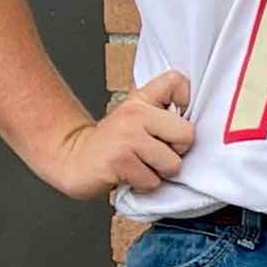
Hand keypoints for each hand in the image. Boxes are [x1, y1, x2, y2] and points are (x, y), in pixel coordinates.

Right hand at [48, 71, 193, 198]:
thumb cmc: (112, 143)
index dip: (185, 101)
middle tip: (155, 152)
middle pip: (187, 135)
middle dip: (176, 152)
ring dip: (159, 172)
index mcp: (142, 100)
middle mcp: (135, 114)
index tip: (173, 119)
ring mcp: (126, 137)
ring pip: (172, 164)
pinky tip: (129, 175)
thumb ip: (163, 111)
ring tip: (140, 164)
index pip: (177, 82)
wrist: (73, 159)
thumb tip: (193, 116)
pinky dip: (143, 184)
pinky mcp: (119, 161)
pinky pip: (152, 181)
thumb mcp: (135, 118)